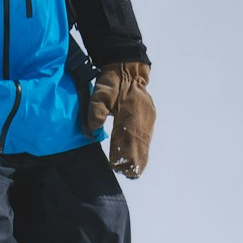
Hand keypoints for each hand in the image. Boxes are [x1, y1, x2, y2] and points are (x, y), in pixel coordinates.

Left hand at [85, 62, 155, 177]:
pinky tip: (140, 158)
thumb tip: (92, 130)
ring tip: (134, 172)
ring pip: (145, 142)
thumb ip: (95, 111)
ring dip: (140, 156)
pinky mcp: (150, 116)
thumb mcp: (100, 93)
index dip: (124, 154)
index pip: (127, 140)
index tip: (118, 167)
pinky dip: (143, 148)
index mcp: (129, 113)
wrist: (128, 67)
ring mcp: (148, 117)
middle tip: (127, 175)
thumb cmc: (112, 82)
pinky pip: (147, 136)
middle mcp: (142, 118)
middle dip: (133, 161)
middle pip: (139, 144)